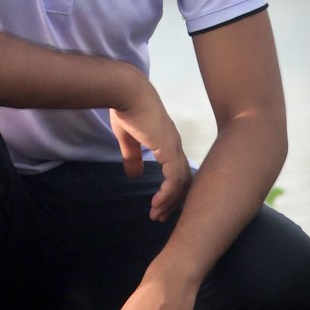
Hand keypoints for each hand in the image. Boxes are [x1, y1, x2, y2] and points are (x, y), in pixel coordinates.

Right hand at [109, 80, 190, 221]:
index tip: (159, 205)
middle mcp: (175, 145)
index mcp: (167, 142)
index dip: (170, 190)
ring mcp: (173, 146)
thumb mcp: (128, 139)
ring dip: (170, 201)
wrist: (126, 92)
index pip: (177, 171)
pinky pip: (174, 178)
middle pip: (184, 180)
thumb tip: (134, 175)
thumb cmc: (126, 109)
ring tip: (156, 215)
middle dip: (173, 201)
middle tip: (160, 217)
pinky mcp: (167, 148)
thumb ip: (132, 156)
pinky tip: (157, 203)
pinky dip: (168, 194)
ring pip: (181, 182)